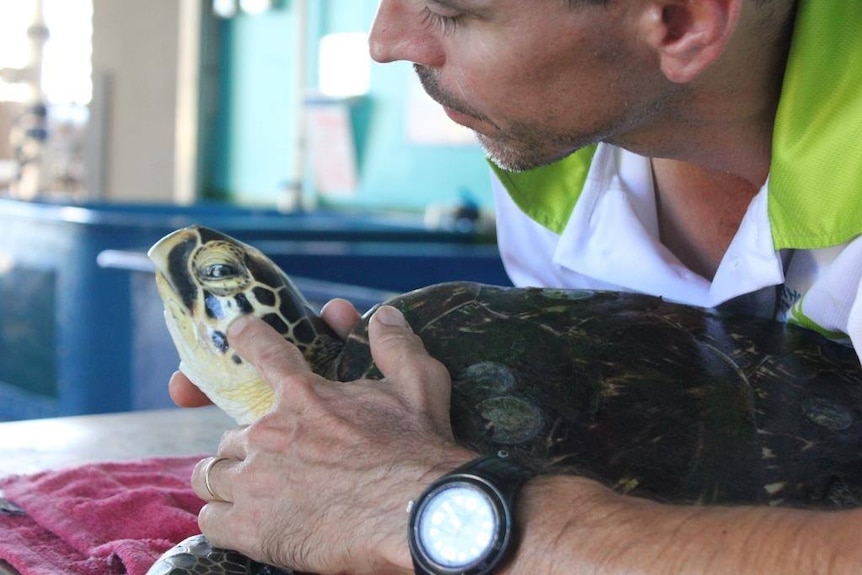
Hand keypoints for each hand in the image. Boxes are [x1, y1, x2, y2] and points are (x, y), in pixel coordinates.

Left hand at [190, 305, 475, 573]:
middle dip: (249, 446)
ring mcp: (254, 481)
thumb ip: (396, 347)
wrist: (418, 515)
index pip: (263, 351)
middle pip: (232, 433)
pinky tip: (244, 526)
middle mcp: (268, 433)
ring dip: (229, 481)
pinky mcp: (250, 528)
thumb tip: (385, 316)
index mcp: (303, 395)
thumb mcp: (419, 384)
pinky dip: (224, 521)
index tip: (235, 330)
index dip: (247, 337)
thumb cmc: (418, 451)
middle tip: (274, 462)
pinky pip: (211, 520)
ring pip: (211, 475)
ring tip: (251, 494)